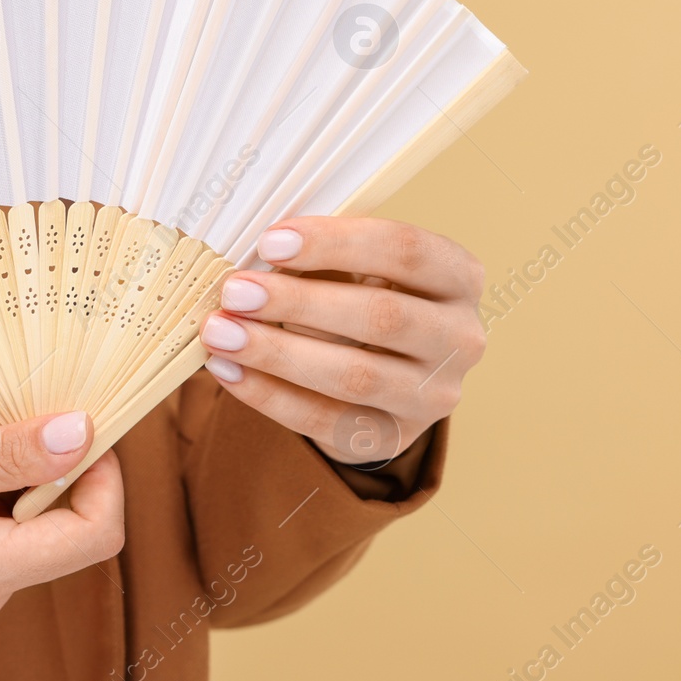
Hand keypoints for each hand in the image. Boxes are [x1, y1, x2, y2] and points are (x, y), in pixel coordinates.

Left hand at [199, 217, 486, 466]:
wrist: (390, 376)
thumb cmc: (368, 297)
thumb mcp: (361, 268)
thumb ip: (324, 259)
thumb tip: (257, 259)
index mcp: (459, 277)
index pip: (406, 250)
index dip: (336, 244)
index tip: (271, 242)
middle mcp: (460, 339)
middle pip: (382, 316)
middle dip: (299, 303)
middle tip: (235, 292)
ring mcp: (432, 397)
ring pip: (354, 376)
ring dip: (278, 353)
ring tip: (220, 332)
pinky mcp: (392, 439)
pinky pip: (324, 420)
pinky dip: (269, 394)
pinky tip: (228, 370)